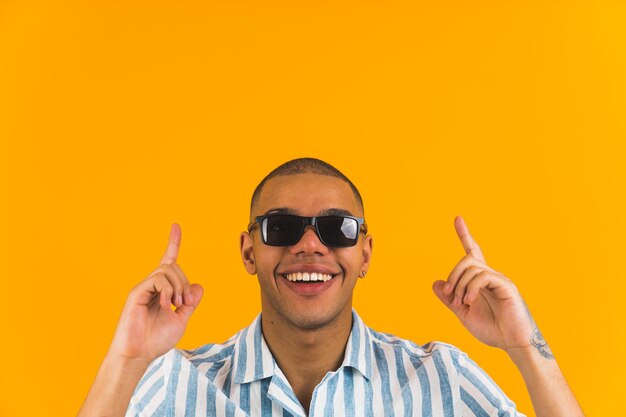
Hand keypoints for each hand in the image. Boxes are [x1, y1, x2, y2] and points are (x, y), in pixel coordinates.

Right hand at [107, 224, 203, 363]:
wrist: (139, 353)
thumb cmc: (157, 339)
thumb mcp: (182, 318)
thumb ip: (190, 302)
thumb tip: (197, 285)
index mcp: (162, 289)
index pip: (168, 260)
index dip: (173, 242)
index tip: (176, 226)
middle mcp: (151, 285)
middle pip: (174, 266)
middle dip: (184, 282)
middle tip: (184, 303)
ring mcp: (143, 287)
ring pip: (167, 269)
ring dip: (178, 286)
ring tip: (176, 305)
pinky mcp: (136, 292)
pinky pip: (158, 279)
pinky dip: (167, 290)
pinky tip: (166, 305)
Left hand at [432, 216, 534, 351]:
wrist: (513, 344)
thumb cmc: (492, 329)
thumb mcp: (463, 313)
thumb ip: (449, 298)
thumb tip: (437, 283)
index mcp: (480, 280)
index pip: (472, 251)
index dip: (464, 234)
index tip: (457, 218)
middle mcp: (491, 275)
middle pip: (466, 260)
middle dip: (453, 275)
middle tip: (451, 295)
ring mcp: (499, 279)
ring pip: (472, 267)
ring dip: (460, 285)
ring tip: (462, 303)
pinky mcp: (506, 286)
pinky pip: (483, 276)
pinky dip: (471, 288)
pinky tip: (470, 301)